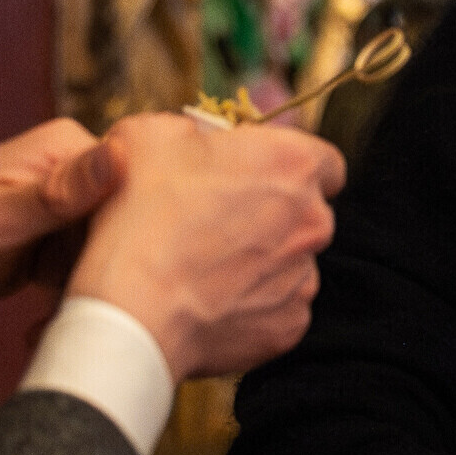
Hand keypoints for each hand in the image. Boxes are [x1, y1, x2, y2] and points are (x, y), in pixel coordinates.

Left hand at [0, 118, 119, 329]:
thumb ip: (58, 194)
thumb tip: (123, 153)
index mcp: (66, 148)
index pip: (138, 180)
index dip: (145, 228)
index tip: (139, 273)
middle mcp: (69, 175)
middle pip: (126, 221)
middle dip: (116, 267)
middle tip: (92, 308)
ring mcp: (58, 214)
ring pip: (107, 254)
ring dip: (92, 291)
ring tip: (60, 322)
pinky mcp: (46, 250)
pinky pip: (80, 274)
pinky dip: (70, 302)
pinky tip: (44, 328)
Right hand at [64, 114, 345, 380]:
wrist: (132, 314)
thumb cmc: (141, 219)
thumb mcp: (148, 137)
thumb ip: (188, 128)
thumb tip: (194, 138)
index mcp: (294, 164)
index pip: (323, 161)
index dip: (286, 167)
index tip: (253, 177)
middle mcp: (315, 221)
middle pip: (306, 212)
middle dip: (271, 214)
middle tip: (215, 222)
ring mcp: (305, 278)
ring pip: (291, 262)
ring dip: (259, 261)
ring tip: (204, 268)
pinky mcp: (290, 326)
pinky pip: (276, 307)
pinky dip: (250, 305)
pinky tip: (208, 302)